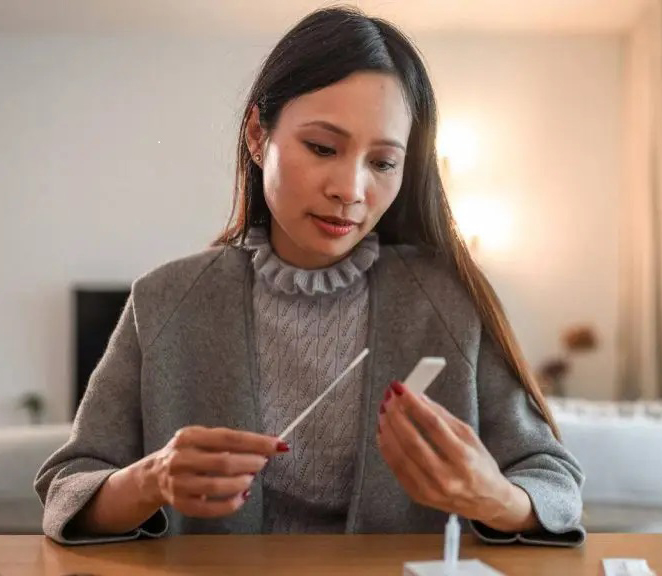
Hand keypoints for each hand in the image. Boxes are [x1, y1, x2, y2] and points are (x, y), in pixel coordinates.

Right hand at [145, 426, 287, 517]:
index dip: (256, 441)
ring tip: (250, 478)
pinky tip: (242, 497)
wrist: (152, 476)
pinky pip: (210, 509)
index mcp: (189, 436)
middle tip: (263, 463)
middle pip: (223, 461)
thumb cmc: (188, 453)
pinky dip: (231, 504)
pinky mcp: (181, 505)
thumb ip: (230, 441)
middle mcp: (181, 458)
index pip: (228, 437)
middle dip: (250, 462)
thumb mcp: (202, 439)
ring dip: (241, 483)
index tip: (278, 445)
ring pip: (217, 486)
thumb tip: (268, 444)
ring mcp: (179, 483)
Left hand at [377, 381, 537, 532]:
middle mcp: (446, 477)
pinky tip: (384, 432)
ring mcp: (430, 490)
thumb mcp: (470, 436)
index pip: (433, 425)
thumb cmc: (479, 465)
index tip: (401, 389)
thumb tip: (418, 397)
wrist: (486, 501)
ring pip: (400, 456)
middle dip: (396, 415)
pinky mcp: (418, 496)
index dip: (414, 405)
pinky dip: (387, 448)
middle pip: (412, 441)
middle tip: (388, 398)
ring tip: (383, 412)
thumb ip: (443, 416)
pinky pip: (396, 469)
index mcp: (464, 458)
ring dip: (387, 430)